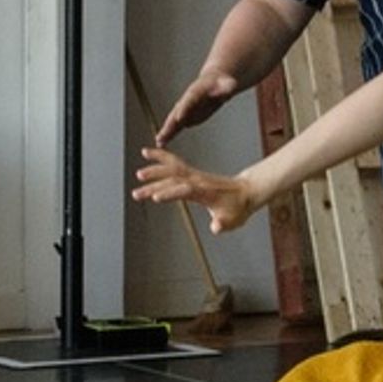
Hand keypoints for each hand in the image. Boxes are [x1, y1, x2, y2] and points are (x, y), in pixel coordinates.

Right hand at [132, 146, 256, 232]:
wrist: (245, 192)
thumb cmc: (238, 207)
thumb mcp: (233, 220)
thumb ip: (223, 224)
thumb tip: (216, 228)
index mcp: (206, 192)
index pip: (185, 191)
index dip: (171, 193)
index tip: (156, 197)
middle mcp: (198, 181)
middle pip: (173, 180)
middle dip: (155, 186)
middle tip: (137, 193)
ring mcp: (194, 175)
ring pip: (172, 169)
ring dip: (155, 170)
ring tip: (139, 174)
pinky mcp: (192, 173)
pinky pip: (174, 163)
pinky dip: (161, 157)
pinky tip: (148, 153)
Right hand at [156, 69, 241, 143]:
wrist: (215, 83)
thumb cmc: (222, 83)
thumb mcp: (228, 84)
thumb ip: (228, 87)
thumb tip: (231, 88)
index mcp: (196, 92)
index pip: (190, 100)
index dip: (184, 109)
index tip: (179, 119)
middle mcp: (187, 101)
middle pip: (176, 113)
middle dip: (170, 125)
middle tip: (162, 135)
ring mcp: (185, 109)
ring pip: (173, 122)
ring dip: (166, 132)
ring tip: (159, 143)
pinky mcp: (187, 116)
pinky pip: (176, 126)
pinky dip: (169, 135)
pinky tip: (163, 143)